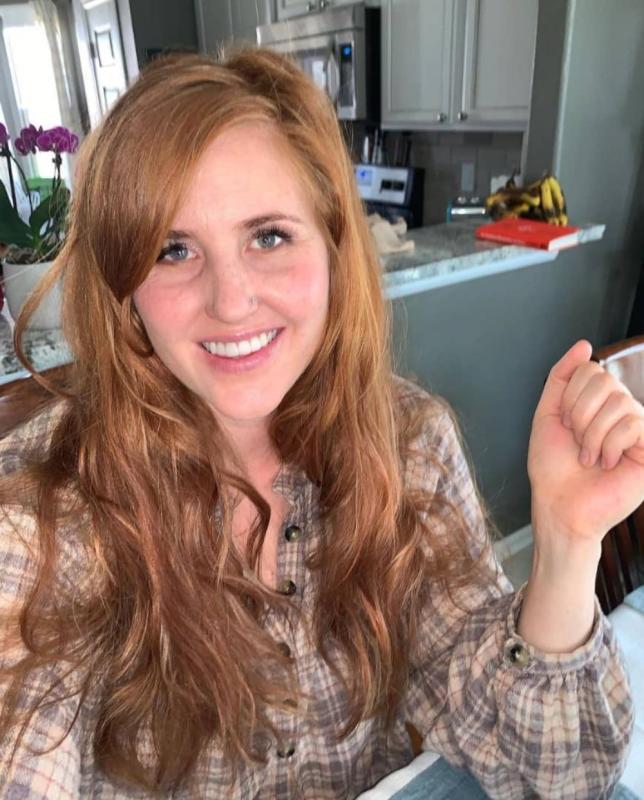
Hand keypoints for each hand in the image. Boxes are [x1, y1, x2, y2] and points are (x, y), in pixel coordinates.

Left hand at [527, 339, 643, 545]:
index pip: (591, 370)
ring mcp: (638, 430)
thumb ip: (562, 377)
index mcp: (597, 404)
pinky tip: (607, 463)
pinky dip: (610, 443)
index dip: (571, 396)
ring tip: (590, 456)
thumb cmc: (553, 468)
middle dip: (580, 413)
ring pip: (619, 401)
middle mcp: (621, 413)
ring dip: (592, 433)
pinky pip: (634, 422)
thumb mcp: (548, 414)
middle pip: (605, 380)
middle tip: (577, 442)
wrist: (559, 505)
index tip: (565, 423)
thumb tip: (584, 345)